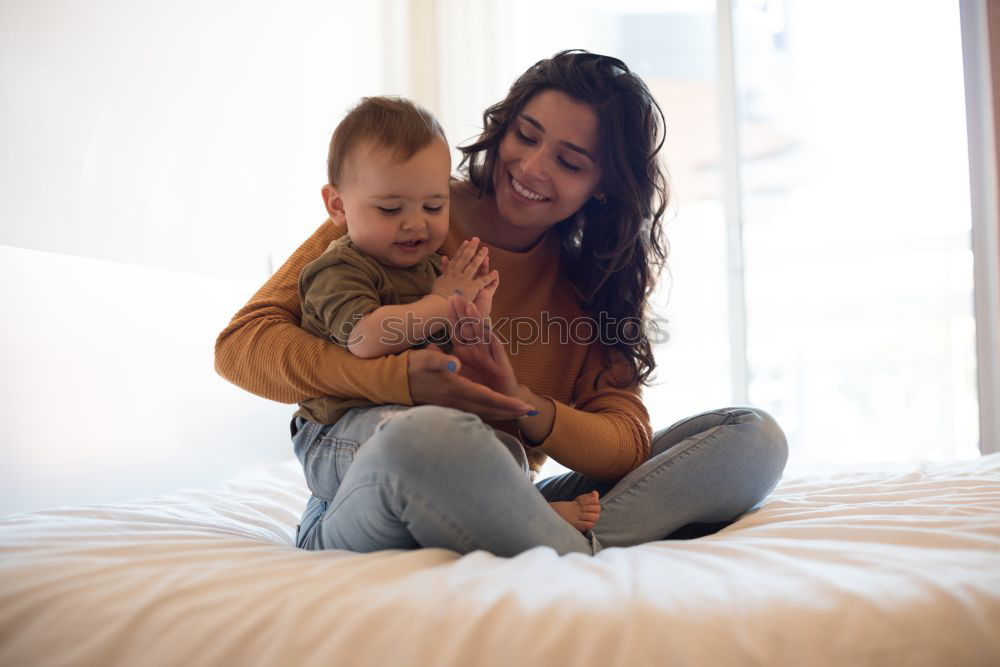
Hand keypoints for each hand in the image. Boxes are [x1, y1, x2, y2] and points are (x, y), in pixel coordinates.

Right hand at [406, 347, 534, 419]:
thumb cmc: (411, 368)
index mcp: (455, 388)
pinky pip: (473, 412)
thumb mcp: (425, 359)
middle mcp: (456, 401)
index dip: (506, 403)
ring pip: (481, 413)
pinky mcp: (447, 407)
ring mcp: (451, 406)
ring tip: (516, 414)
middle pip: (488, 409)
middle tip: (529, 414)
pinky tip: (492, 413)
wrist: (392, 383)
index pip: (487, 398)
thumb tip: (455, 363)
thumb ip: (440, 361)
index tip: (523, 406)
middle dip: (509, 411)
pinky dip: (487, 413)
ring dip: (500, 413)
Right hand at [434, 237, 498, 305]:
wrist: (439, 305)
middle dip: (471, 247)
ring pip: (474, 266)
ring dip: (480, 256)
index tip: (467, 241)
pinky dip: (489, 277)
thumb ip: (444, 268)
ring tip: (486, 249)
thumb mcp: (439, 280)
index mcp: (450, 272)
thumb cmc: (437, 295)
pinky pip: (482, 281)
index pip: (457, 258)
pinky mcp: (471, 288)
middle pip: (466, 258)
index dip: (462, 249)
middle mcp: (457, 273)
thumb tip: (444, 258)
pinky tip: (495, 272)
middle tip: (477, 239)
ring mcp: (465, 280)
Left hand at [447, 293, 518, 396]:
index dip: (453, 315)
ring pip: (482, 333)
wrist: (496, 400)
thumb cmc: (475, 385)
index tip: (448, 299)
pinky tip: (487, 327)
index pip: (457, 328)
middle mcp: (477, 347)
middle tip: (456, 295)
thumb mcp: (454, 372)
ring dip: (477, 319)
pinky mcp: (500, 362)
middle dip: (463, 311)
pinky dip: (492, 337)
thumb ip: (442, 358)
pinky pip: (496, 347)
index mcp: (464, 348)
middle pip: (469, 326)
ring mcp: (489, 353)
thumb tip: (428, 345)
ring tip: (469, 306)